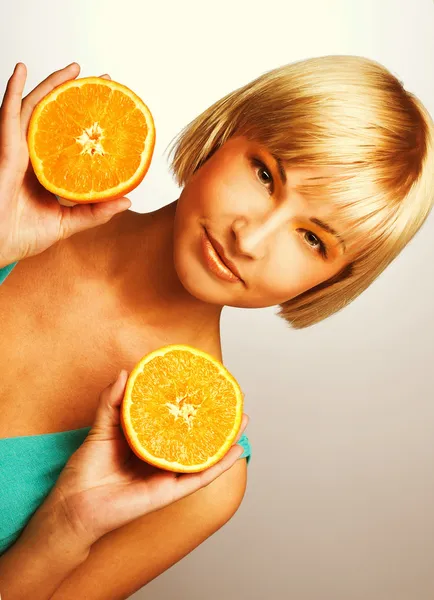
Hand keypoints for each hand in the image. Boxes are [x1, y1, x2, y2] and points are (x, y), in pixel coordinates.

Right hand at [0, 63, 130, 266]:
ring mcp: (17, 149)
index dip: (88, 122)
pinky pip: (8, 114)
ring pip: (36, 108)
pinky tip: (20, 70)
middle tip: (100, 82)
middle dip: (77, 96)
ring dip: (53, 85)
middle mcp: (33, 155)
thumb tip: (127, 200)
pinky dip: (13, 90)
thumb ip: (95, 212)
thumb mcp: (68, 223)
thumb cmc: (24, 236)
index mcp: (48, 170)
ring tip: (74, 69)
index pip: (70, 138)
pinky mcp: (4, 149)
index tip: (109, 109)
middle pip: (57, 116)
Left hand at [43, 370, 248, 546]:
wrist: (75, 504)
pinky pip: (199, 478)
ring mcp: (168, 474)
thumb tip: (126, 372)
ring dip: (227, 440)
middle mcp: (162, 456)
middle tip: (234, 399)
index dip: (192, 403)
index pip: (175, 419)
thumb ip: (112, 401)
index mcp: (148, 441)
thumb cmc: (86, 469)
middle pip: (196, 436)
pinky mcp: (169, 492)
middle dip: (217, 419)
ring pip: (205, 456)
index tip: (207, 384)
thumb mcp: (101, 426)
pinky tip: (235, 452)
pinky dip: (219, 465)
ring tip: (243, 420)